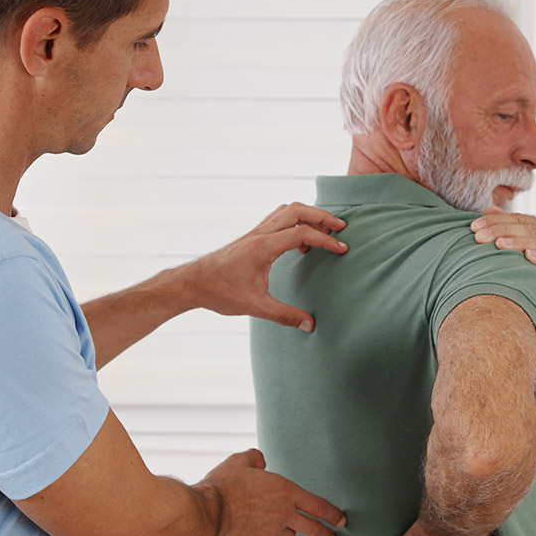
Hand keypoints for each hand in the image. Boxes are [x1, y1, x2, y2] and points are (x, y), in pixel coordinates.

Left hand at [187, 202, 347, 331]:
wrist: (193, 283)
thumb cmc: (219, 292)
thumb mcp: (255, 306)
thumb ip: (284, 315)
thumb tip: (310, 325)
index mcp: (263, 247)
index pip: (302, 233)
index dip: (326, 240)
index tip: (342, 250)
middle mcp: (260, 234)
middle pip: (297, 210)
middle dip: (322, 216)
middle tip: (341, 228)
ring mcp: (255, 233)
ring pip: (287, 210)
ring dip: (308, 216)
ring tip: (324, 233)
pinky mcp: (252, 237)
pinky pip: (278, 219)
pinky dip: (295, 223)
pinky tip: (300, 245)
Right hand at [196, 449, 345, 535]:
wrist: (207, 513)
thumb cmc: (222, 485)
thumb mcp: (239, 462)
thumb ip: (255, 458)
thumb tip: (261, 460)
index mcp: (285, 491)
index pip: (318, 505)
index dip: (333, 514)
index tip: (341, 520)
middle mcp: (284, 514)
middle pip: (314, 529)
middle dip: (326, 535)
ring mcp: (273, 532)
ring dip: (285, 532)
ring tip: (273, 526)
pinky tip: (255, 532)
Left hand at [471, 208, 535, 336]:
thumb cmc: (533, 283)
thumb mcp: (518, 256)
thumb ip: (508, 231)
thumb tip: (489, 209)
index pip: (522, 219)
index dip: (498, 220)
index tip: (474, 226)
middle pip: (531, 229)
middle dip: (503, 230)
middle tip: (480, 236)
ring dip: (520, 242)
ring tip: (499, 244)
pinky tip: (529, 256)